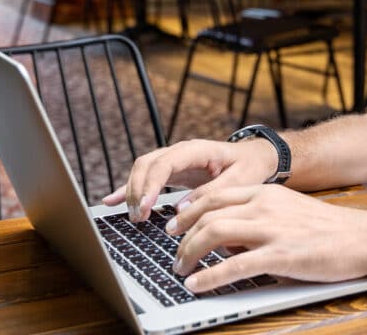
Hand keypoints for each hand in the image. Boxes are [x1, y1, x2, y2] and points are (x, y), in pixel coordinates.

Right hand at [102, 138, 278, 220]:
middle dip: (138, 190)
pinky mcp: (172, 171)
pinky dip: (128, 189)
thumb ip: (211, 193)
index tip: (146, 206)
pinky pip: (145, 177)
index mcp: (198, 150)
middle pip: (147, 164)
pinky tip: (111, 201)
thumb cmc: (250, 166)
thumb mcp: (239, 181)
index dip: (151, 183)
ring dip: (134, 192)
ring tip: (134, 217)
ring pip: (142, 169)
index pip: (165, 162)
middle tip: (139, 217)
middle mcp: (181, 151)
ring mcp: (174, 160)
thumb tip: (182, 209)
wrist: (256, 156)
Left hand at [166, 184, 366, 291]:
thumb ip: (259, 216)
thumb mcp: (288, 209)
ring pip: (214, 234)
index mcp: (265, 192)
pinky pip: (234, 266)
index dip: (188, 211)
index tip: (175, 225)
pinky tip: (197, 285)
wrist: (361, 237)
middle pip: (208, 215)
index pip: (215, 196)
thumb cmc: (328, 228)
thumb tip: (229, 238)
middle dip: (183, 236)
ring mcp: (271, 229)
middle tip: (173, 253)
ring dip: (189, 254)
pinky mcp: (279, 256)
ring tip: (181, 270)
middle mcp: (264, 206)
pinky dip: (209, 277)